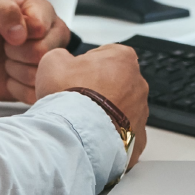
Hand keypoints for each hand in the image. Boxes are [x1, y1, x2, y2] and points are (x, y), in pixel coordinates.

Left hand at [0, 0, 70, 101]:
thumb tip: (21, 33)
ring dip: (16, 71)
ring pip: (42, 74)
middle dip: (16, 53)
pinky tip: (11, 78)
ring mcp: (53, 60)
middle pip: (45, 51)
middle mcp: (54, 34)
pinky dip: (18, 88)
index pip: (40, 26)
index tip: (5, 33)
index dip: (18, 34)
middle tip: (5, 48)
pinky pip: (38, 92)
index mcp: (42, 10)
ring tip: (8, 61)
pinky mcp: (46, 83)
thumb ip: (3, 8)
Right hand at [36, 43, 149, 168]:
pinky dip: (111, 135)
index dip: (85, 66)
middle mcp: (138, 84)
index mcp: (123, 59)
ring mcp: (141, 112)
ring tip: (83, 121)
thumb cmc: (69, 97)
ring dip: (105, 113)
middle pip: (116, 83)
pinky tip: (94, 137)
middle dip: (98, 90)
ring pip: (121, 109)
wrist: (77, 136)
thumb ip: (61, 56)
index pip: (104, 55)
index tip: (73, 77)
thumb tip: (63, 61)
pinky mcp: (138, 138)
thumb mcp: (53, 62)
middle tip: (75, 100)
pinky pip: (125, 133)